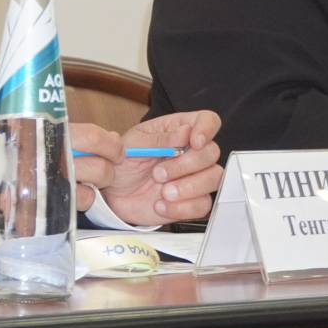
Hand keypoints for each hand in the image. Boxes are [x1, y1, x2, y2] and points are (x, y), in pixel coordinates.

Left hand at [72, 110, 224, 225]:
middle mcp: (191, 152)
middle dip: (186, 165)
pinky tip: (161, 205)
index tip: (194, 143)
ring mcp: (194, 177)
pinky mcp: (192, 201)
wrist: (113, 195)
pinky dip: (182, 207)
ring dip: (188, 187)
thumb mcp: (133, 145)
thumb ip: (160, 139)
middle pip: (212, 152)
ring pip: (214, 178)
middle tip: (158, 174)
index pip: (207, 120)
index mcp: (178, 130)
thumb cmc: (123, 164)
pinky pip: (203, 205)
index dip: (206, 129)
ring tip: (163, 192)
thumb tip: (185, 132)